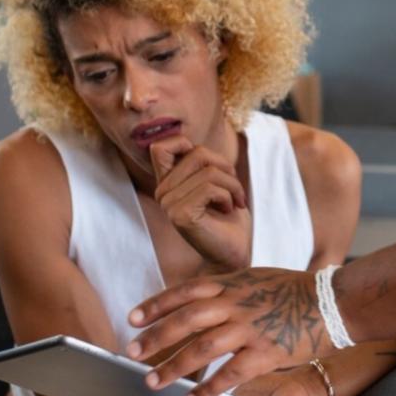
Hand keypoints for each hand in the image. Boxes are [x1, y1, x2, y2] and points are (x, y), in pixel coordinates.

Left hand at [127, 267, 325, 395]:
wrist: (331, 302)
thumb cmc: (291, 292)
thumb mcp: (253, 278)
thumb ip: (225, 289)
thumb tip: (194, 298)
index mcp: (231, 284)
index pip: (184, 292)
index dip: (156, 305)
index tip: (132, 319)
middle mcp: (235, 304)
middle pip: (185, 320)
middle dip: (156, 338)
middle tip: (132, 354)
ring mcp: (250, 328)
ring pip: (202, 348)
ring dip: (174, 366)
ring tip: (152, 382)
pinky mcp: (266, 353)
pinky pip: (231, 373)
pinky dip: (210, 387)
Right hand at [150, 136, 251, 271]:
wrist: (234, 252)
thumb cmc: (228, 217)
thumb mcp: (215, 181)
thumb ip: (200, 162)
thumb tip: (190, 142)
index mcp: (167, 183)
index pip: (160, 146)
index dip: (186, 144)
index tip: (209, 166)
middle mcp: (162, 193)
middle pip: (196, 153)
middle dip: (225, 167)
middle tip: (234, 188)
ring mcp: (168, 205)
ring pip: (208, 172)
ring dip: (232, 185)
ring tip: (234, 201)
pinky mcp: (180, 215)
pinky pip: (210, 188)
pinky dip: (228, 196)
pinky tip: (229, 209)